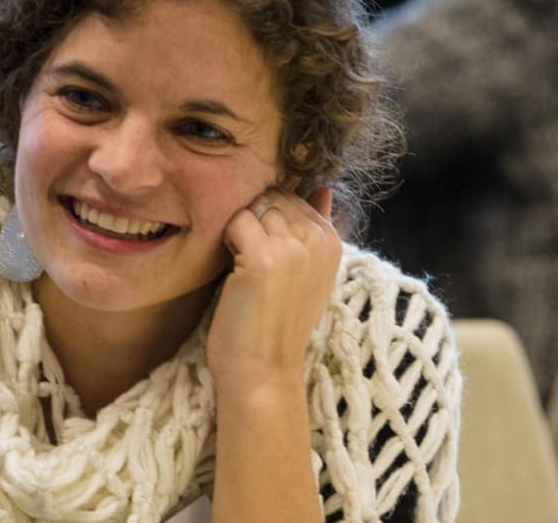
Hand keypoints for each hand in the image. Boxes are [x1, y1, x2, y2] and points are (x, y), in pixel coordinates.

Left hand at [207, 187, 340, 389]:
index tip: (264, 254)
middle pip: (272, 198)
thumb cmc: (274, 322)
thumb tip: (321, 187)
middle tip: (247, 258)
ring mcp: (293, 247)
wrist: (262, 371)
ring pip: (253, 207)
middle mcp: (318, 240)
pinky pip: (236, 222)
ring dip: (238, 229)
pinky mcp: (264, 258)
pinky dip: (225, 241)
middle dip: (252, 218)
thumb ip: (313, 226)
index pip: (294, 197)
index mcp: (331, 241)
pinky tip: (232, 271)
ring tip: (241, 266)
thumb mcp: (305, 271)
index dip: (268, 218)